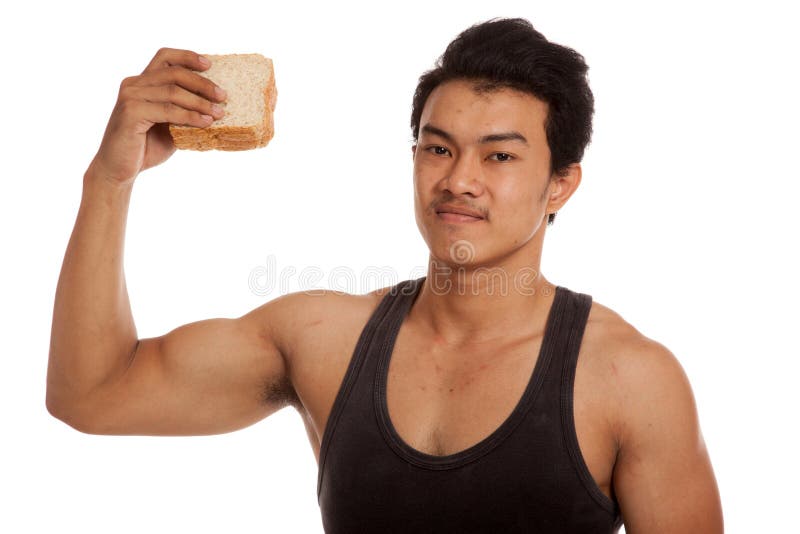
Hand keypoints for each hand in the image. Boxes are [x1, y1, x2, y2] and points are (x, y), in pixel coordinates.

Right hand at [87, 47, 226, 185]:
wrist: (119, 170)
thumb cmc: (146, 148)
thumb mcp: (171, 126)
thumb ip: (184, 112)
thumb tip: (216, 106)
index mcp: (142, 83)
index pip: (165, 57)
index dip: (187, 57)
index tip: (210, 64)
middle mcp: (133, 84)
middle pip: (173, 73)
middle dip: (202, 83)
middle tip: (223, 96)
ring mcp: (130, 97)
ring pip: (173, 91)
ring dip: (200, 102)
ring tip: (219, 112)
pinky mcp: (131, 112)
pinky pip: (168, 110)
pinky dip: (190, 116)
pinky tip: (206, 123)